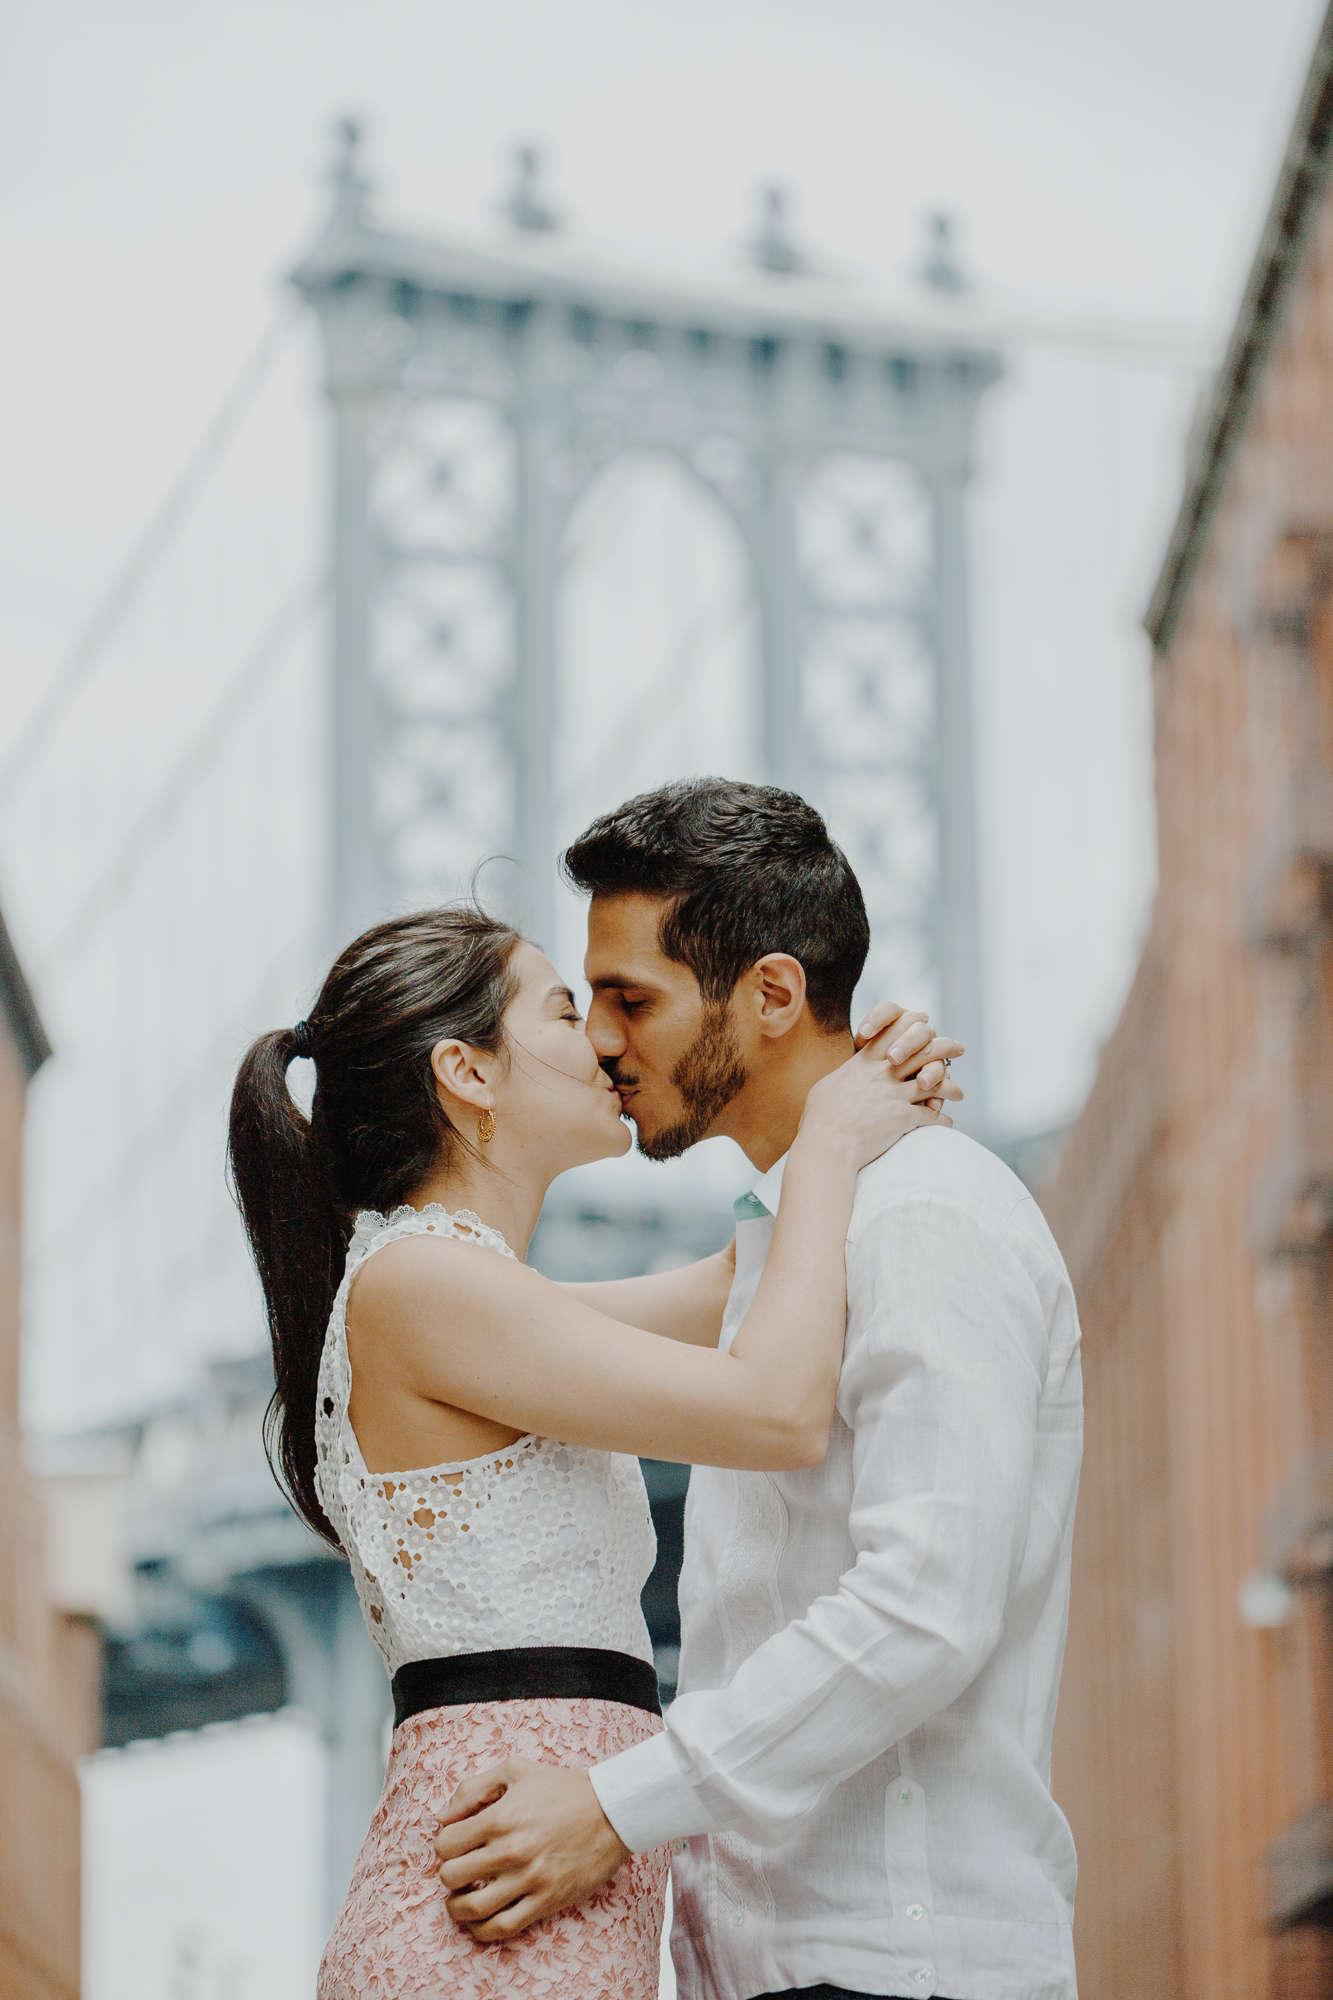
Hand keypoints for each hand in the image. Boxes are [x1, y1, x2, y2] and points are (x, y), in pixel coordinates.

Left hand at [433, 1759, 628, 1941]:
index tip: (456, 1844)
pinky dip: (481, 1930)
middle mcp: (510, 1851)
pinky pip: (502, 1928)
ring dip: (457, 1907)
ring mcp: (528, 1879)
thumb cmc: (562, 1788)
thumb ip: (473, 1788)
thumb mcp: (516, 1770)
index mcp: (499, 1817)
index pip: (445, 1844)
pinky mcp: (546, 1901)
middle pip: (452, 1876)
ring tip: (461, 1898)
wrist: (611, 1811)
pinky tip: (479, 1921)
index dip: (444, 1845)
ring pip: (472, 1908)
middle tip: (459, 1869)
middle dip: (449, 1873)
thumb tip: (441, 1817)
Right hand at [799, 1022, 963, 1173]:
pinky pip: (931, 1115)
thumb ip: (844, 1075)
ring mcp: (895, 1095)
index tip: (927, 1027)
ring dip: (950, 1087)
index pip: (894, 1034)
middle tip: (958, 1049)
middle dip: (944, 1048)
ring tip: (959, 1093)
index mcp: (864, 1062)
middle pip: (922, 1051)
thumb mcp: (827, 1086)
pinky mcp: (903, 1117)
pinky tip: (946, 1122)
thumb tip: (847, 1073)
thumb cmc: (821, 1118)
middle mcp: (883, 1073)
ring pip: (933, 1082)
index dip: (913, 1027)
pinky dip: (942, 1119)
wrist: (828, 1144)